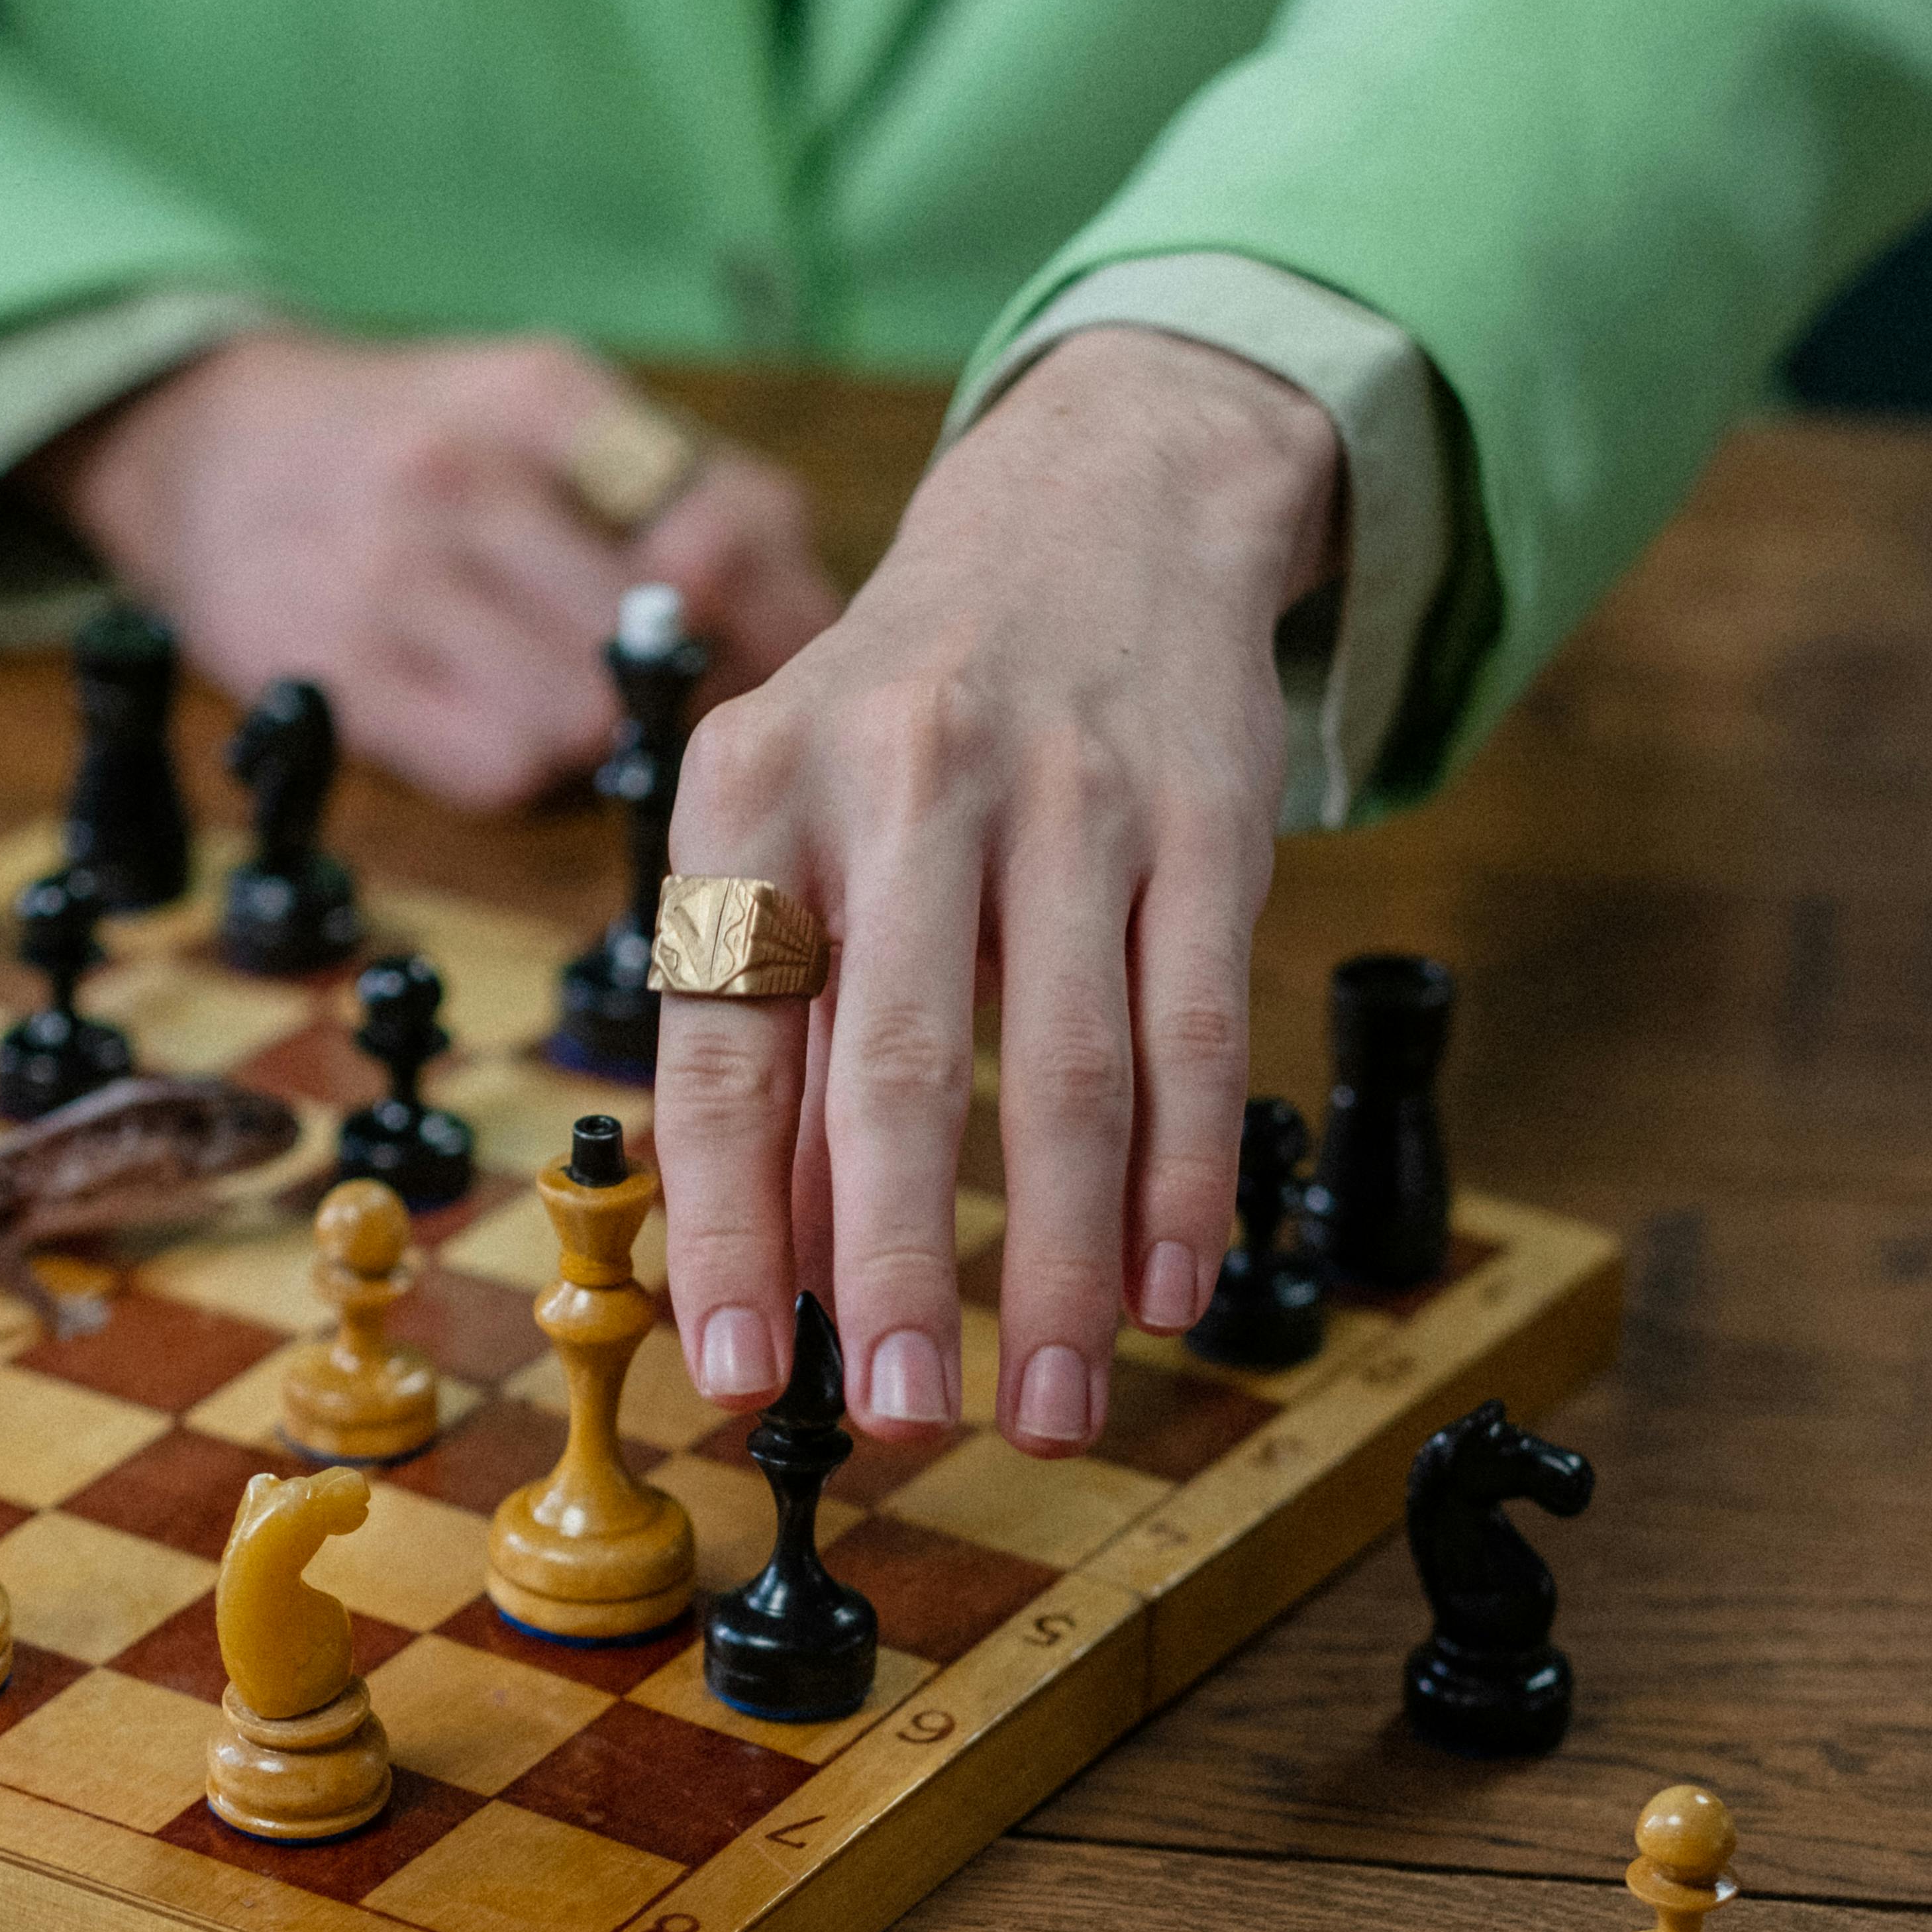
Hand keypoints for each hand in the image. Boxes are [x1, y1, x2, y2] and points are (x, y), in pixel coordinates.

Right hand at [27, 329, 839, 809]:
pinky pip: (495, 769)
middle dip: (707, 685)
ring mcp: (391, 584)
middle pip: (663, 631)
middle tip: (710, 704)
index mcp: (540, 398)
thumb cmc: (419, 441)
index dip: (783, 617)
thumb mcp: (548, 405)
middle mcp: (462, 478)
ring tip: (601, 712)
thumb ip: (688, 484)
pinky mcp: (340, 679)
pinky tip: (517, 728)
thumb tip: (820, 619)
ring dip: (614, 738)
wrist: (202, 450)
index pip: (721, 524)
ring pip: (581, 716)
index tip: (795, 654)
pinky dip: (531, 771)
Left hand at [652, 327, 1341, 1455]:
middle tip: (905, 1419)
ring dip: (1065, 1266)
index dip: (728, 1226)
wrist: (1099, 511)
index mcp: (753, 787)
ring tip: (1056, 1409)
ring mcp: (1067, 794)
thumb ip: (779, 1047)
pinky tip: (1169, 1289)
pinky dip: (1184, 1178)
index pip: (726, 1046)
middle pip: (896, 1067)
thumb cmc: (909, 716)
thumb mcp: (791, 833)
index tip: (739, 1368)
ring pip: (1064, 1071)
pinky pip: (1194, 1030)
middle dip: (901, 1270)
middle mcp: (902, 778)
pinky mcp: (1205, 816)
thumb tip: (777, 1274)